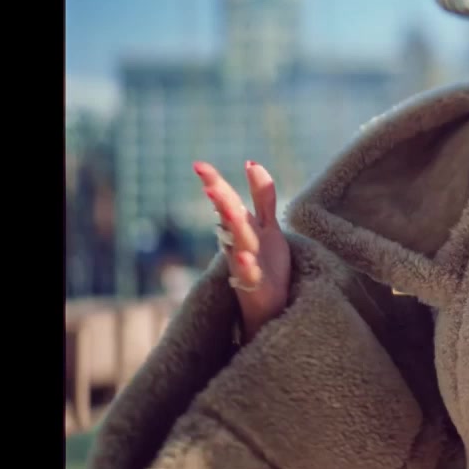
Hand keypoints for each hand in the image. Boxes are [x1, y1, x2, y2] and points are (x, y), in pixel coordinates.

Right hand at [194, 160, 291, 343]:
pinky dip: (245, 266)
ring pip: (238, 243)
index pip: (226, 202)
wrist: (269, 306)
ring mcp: (244, 265)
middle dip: (221, 201)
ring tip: (228, 209)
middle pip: (230, 219)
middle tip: (209, 184)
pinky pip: (248, 275)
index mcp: (241, 228)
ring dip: (233, 227)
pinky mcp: (254, 286)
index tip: (199, 164)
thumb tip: (250, 163)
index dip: (215, 183)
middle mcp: (238, 244)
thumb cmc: (266, 264)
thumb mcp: (268, 227)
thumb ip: (262, 198)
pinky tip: (244, 257)